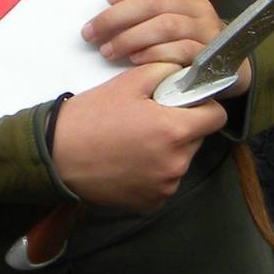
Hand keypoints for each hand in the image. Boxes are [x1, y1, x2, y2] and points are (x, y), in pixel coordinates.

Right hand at [50, 63, 228, 209]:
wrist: (56, 155)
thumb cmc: (90, 118)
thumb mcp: (128, 83)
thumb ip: (165, 72)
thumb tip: (186, 71)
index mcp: (173, 131)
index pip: (217, 117)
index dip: (204, 106)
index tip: (187, 103)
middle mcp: (175, 163)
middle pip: (198, 139)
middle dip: (181, 127)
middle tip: (150, 119)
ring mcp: (164, 186)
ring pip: (181, 160)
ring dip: (168, 150)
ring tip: (135, 140)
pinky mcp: (152, 202)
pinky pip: (164, 181)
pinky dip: (154, 171)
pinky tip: (129, 160)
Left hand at [82, 0, 250, 96]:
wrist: (224, 66)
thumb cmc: (181, 39)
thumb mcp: (166, 16)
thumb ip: (142, 8)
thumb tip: (101, 17)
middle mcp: (197, 3)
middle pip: (154, 1)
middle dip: (116, 17)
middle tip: (91, 33)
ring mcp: (206, 28)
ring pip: (165, 26)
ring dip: (130, 39)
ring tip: (108, 51)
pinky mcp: (210, 54)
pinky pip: (181, 50)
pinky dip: (153, 54)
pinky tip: (135, 60)